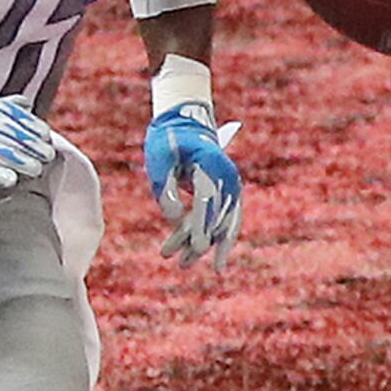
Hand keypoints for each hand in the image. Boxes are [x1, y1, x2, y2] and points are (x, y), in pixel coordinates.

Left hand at [142, 104, 242, 269]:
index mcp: (209, 164)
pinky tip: (218, 264)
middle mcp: (227, 177)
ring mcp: (232, 186)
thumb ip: (165, 188)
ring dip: (205, 245)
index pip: (207, 198)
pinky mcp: (230, 195)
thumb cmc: (168, 142)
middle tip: (181, 263)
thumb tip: (174, 218)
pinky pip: (229, 222)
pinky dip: (223, 242)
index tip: (198, 248)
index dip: (202, 224)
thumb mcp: (158, 160)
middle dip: (198, 240)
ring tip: (183, 264)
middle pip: (215, 215)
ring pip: (222, 223)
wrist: (186, 125)